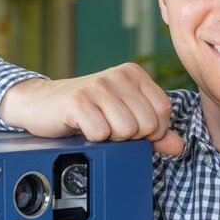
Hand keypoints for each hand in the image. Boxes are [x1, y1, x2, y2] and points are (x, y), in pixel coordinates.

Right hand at [0, 64, 184, 155]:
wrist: (40, 104)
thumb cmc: (85, 111)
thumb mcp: (123, 117)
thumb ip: (154, 132)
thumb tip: (178, 146)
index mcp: (134, 74)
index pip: (164, 111)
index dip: (150, 130)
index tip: (129, 127)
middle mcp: (118, 75)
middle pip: (147, 124)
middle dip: (130, 137)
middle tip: (108, 127)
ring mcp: (98, 86)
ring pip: (126, 131)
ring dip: (110, 138)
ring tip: (95, 127)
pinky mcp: (78, 101)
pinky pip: (101, 134)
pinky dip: (92, 139)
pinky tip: (82, 128)